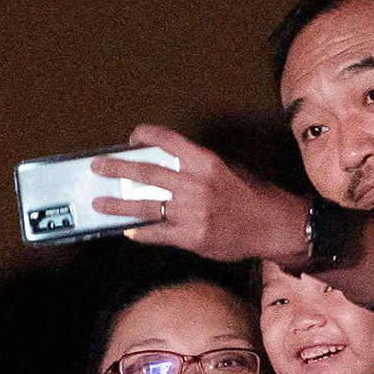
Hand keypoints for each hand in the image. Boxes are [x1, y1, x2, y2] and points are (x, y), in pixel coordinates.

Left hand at [90, 123, 308, 262]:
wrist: (276, 225)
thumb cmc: (253, 195)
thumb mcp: (228, 168)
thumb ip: (198, 167)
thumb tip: (166, 167)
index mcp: (206, 162)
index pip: (167, 141)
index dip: (145, 136)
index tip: (132, 138)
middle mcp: (196, 185)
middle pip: (147, 173)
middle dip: (118, 169)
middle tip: (98, 167)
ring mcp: (192, 213)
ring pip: (146, 207)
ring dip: (118, 205)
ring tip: (99, 203)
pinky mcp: (193, 237)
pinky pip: (159, 234)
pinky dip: (142, 233)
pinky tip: (129, 231)